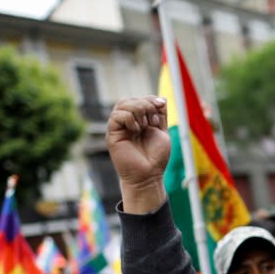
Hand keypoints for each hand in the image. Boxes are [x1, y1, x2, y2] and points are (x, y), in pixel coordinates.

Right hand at [106, 96, 169, 212]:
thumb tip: (161, 98)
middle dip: (145, 104)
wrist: (149, 175)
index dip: (150, 98)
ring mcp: (119, 128)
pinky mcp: (112, 135)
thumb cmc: (156, 157)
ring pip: (122, 104)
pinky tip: (136, 130)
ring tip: (145, 125)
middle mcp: (127, 123)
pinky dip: (129, 118)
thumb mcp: (162, 132)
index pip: (140, 99)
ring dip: (138, 110)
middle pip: (130, 99)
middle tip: (153, 121)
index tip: (160, 105)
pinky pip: (117, 116)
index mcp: (138, 120)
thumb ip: (160, 115)